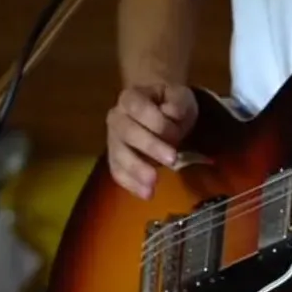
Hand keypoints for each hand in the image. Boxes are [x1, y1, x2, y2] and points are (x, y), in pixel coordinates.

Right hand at [106, 83, 198, 198]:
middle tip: (172, 161)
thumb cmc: (168, 104)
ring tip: (153, 185)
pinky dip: (131, 185)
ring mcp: (113, 140)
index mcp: (130, 98)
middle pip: (127, 132)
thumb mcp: (179, 96)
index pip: (138, 108)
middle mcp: (116, 118)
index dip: (157, 122)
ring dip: (136, 170)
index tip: (177, 135)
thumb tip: (172, 114)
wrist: (158, 112)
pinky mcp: (115, 160)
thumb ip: (177, 102)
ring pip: (119, 155)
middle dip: (150, 147)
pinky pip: (118, 173)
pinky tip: (146, 194)